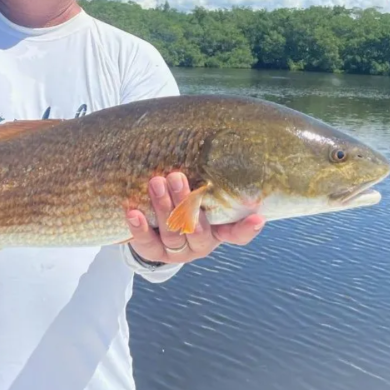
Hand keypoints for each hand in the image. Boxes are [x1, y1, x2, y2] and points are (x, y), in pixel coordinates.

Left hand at [126, 172, 264, 264]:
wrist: (154, 227)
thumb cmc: (184, 200)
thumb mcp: (199, 191)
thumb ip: (206, 178)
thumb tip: (212, 136)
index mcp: (218, 230)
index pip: (237, 233)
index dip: (247, 228)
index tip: (257, 217)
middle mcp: (200, 243)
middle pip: (197, 229)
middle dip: (186, 203)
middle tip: (176, 176)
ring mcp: (177, 251)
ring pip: (172, 234)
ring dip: (163, 207)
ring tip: (155, 183)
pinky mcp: (154, 253)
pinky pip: (146, 244)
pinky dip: (140, 228)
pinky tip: (133, 213)